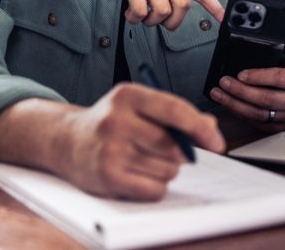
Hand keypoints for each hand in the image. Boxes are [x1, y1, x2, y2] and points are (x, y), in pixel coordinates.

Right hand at [57, 84, 225, 199]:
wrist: (68, 141)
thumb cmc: (113, 122)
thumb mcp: (140, 106)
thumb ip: (177, 113)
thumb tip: (210, 129)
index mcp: (128, 95)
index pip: (176, 110)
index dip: (201, 128)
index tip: (216, 142)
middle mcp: (116, 120)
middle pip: (174, 145)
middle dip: (182, 153)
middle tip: (171, 151)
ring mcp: (110, 149)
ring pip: (168, 169)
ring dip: (167, 169)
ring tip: (146, 159)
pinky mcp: (107, 177)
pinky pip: (154, 189)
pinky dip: (155, 186)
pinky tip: (139, 174)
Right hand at [85, 0, 223, 29]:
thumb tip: (175, 15)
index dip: (214, 6)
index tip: (224, 19)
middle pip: (183, 6)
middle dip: (172, 22)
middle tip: (159, 22)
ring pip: (162, 11)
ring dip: (150, 22)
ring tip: (141, 16)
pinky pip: (141, 10)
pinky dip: (135, 18)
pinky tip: (130, 14)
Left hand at [209, 58, 284, 131]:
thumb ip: (271, 61)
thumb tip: (244, 60)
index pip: (278, 78)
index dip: (258, 76)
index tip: (240, 74)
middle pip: (267, 99)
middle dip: (241, 91)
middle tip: (224, 83)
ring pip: (259, 114)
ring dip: (236, 105)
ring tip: (220, 95)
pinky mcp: (279, 126)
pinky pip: (257, 123)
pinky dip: (240, 114)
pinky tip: (229, 105)